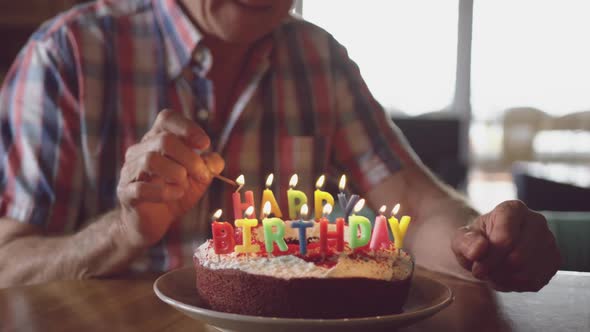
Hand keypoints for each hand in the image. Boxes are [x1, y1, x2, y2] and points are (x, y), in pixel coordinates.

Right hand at [116, 109, 224, 246]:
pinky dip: (164, 192)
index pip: (167, 119)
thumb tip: (214, 160)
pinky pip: (141, 188)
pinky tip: (176, 194)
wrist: (152, 223)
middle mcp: (140, 151)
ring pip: (150, 160)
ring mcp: (130, 171)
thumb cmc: (175, 194)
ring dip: (176, 173)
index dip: (187, 127)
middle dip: (190, 158)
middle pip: (164, 140)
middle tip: (202, 175)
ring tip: (184, 185)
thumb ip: (209, 166)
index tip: (204, 144)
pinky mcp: (126, 193)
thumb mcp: (199, 179)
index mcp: (157, 141)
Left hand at [451, 200, 560, 291]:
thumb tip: (478, 250)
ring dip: (504, 278)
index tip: (476, 266)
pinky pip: (535, 281)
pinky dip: (515, 285)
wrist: (490, 247)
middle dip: (496, 270)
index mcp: (512, 209)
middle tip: (483, 271)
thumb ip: (466, 242)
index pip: (505, 239)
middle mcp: (536, 221)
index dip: (489, 258)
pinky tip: (506, 276)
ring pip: (527, 271)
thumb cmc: (477, 240)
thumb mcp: (462, 238)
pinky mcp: (553, 261)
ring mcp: (549, 241)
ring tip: (493, 272)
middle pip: (518, 257)